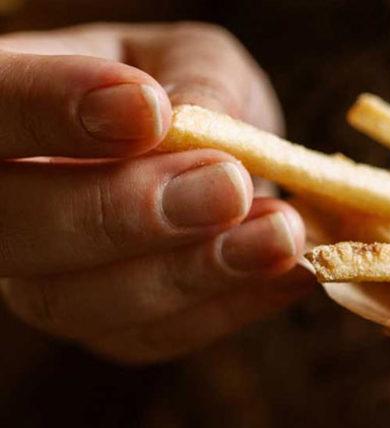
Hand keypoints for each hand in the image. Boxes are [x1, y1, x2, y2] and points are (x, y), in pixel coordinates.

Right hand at [0, 22, 310, 363]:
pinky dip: (228, 305)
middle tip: (228, 186)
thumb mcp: (196, 60)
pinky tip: (290, 270)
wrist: (211, 155)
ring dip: (188, 272)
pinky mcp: (107, 326)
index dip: (46, 111)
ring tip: (279, 234)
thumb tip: (189, 129)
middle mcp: (5, 202)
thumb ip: (194, 83)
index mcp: (8, 104)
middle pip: (13, 225)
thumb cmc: (187, 91)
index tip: (145, 110)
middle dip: (125, 211)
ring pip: (75, 300)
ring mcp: (44, 276)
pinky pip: (150, 335)